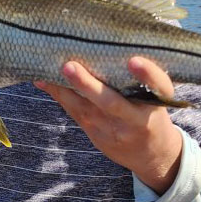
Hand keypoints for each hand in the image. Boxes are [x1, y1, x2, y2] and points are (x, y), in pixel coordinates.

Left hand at [35, 56, 182, 193]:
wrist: (151, 156)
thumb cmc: (151, 113)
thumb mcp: (158, 98)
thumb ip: (146, 77)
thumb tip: (113, 46)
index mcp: (156, 103)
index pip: (157, 86)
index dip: (146, 74)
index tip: (134, 61)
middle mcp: (134, 119)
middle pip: (111, 102)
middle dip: (87, 85)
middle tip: (69, 66)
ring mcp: (112, 130)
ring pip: (84, 108)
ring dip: (63, 90)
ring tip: (46, 72)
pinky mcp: (96, 135)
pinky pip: (75, 112)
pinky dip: (58, 94)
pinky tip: (42, 81)